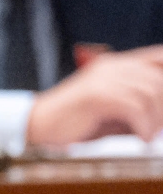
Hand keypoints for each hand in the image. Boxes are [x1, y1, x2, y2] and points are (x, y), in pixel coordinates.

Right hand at [26, 45, 162, 145]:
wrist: (43, 123)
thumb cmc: (78, 119)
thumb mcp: (113, 108)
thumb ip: (138, 105)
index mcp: (115, 65)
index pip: (156, 55)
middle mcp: (110, 67)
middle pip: (157, 80)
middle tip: (158, 130)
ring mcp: (102, 78)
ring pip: (150, 94)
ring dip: (156, 121)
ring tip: (148, 136)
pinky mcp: (96, 94)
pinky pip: (134, 107)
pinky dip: (144, 126)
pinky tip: (141, 138)